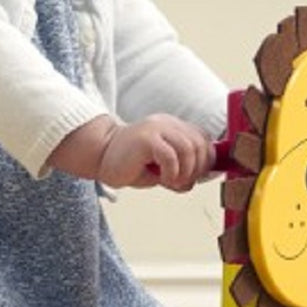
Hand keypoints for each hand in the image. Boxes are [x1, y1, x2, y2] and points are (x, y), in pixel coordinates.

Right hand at [98, 114, 214, 191]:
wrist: (100, 157)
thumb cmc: (131, 165)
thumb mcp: (163, 168)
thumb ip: (182, 169)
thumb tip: (195, 181)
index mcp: (174, 127)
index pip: (204, 140)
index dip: (206, 161)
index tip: (194, 178)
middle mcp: (168, 123)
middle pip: (200, 144)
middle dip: (197, 169)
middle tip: (182, 183)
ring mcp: (156, 128)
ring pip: (189, 149)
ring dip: (185, 172)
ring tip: (172, 182)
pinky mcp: (146, 138)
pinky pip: (170, 156)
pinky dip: (172, 173)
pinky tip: (162, 178)